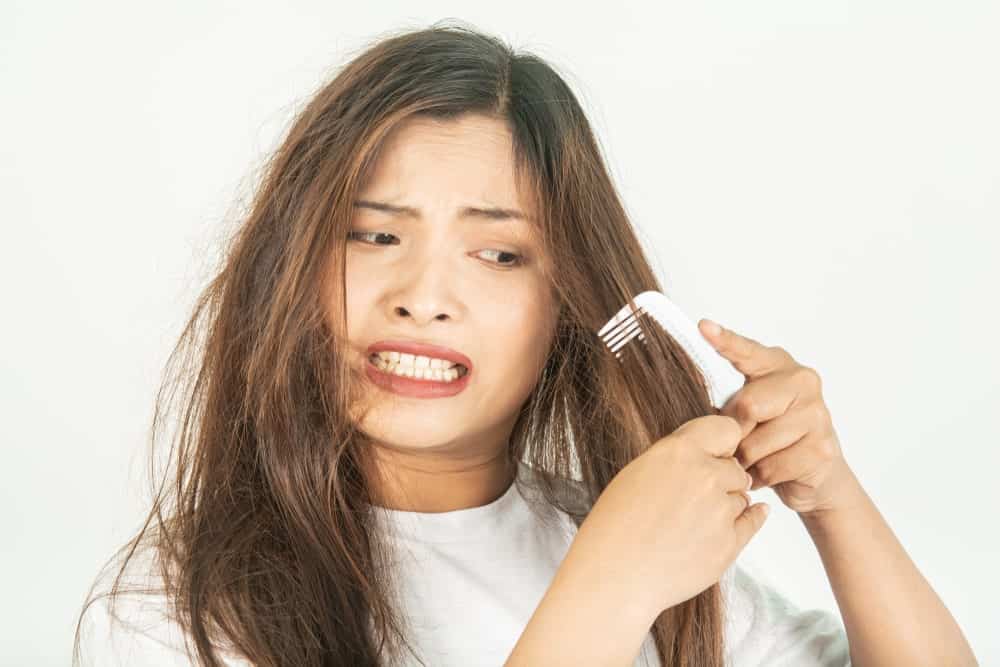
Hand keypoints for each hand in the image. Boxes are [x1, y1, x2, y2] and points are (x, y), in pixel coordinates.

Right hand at [569, 414, 770, 618]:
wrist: (614, 575)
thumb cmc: (616, 526)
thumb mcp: (639, 472)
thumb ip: (679, 459)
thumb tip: (713, 457)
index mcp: (679, 452)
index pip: (727, 429)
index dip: (721, 445)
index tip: (715, 456)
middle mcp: (705, 476)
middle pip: (736, 469)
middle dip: (723, 480)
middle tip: (694, 498)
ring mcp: (720, 511)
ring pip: (741, 498)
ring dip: (725, 507)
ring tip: (689, 524)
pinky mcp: (729, 544)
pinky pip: (752, 522)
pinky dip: (746, 522)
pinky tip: (725, 525)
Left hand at [698, 318, 853, 514]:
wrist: (817, 475)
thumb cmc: (771, 438)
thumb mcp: (748, 411)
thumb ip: (729, 400)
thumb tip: (695, 400)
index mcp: (777, 365)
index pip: (747, 351)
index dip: (725, 341)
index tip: (704, 327)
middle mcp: (802, 382)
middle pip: (748, 405)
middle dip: (734, 431)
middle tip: (738, 441)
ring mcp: (816, 414)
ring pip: (756, 443)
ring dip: (745, 459)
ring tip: (754, 458)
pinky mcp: (822, 448)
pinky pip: (771, 467)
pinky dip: (760, 476)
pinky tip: (768, 471)